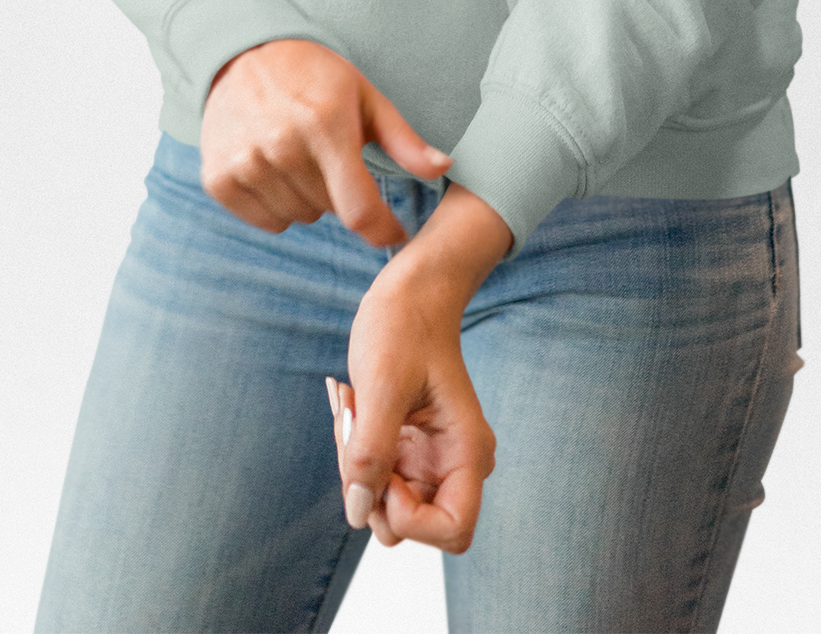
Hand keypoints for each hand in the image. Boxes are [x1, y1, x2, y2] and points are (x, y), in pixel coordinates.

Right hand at [200, 38, 450, 248]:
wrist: (243, 54)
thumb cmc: (315, 76)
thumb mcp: (365, 97)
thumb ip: (403, 140)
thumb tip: (443, 168)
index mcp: (325, 126)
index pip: (359, 210)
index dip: (384, 230)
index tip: (395, 232)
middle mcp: (281, 147)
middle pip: (329, 212)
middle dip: (339, 193)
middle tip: (330, 156)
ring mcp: (245, 164)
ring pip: (298, 217)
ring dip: (308, 198)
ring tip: (301, 157)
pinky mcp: (218, 178)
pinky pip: (266, 221)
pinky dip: (276, 204)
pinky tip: (275, 168)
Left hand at [329, 184, 511, 552]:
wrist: (411, 290)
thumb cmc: (405, 325)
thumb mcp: (382, 386)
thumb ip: (371, 454)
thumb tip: (359, 513)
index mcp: (467, 450)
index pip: (453, 530)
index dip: (410, 518)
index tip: (382, 473)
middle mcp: (454, 462)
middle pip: (409, 522)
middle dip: (370, 485)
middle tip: (355, 427)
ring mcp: (429, 458)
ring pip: (383, 501)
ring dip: (355, 464)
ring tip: (352, 407)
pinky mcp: (407, 448)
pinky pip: (374, 475)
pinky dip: (354, 449)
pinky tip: (353, 404)